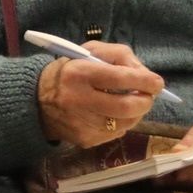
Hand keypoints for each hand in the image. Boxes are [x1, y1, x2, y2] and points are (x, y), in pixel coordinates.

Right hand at [37, 42, 165, 148]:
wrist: (35, 100)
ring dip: (136, 113)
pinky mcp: (85, 139)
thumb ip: (119, 56)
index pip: (120, 78)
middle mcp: (78, 100)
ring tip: (130, 104)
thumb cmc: (68, 71)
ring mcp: (82, 123)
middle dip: (145, 101)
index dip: (145, 81)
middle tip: (147, 96)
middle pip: (127, 106)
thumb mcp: (88, 52)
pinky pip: (116, 133)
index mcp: (78, 73)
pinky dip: (121, 123)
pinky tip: (112, 115)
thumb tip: (145, 74)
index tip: (156, 82)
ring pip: (127, 123)